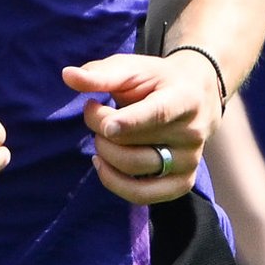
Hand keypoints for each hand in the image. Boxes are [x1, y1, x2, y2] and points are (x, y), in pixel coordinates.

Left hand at [63, 49, 221, 203]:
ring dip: (105, 153)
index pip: (158, 114)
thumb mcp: (132, 68)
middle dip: (101, 129)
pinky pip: (143, 195)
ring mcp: (189, 161)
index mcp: (184, 98)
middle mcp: (192, 133)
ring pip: (135, 168)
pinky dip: (115, 182)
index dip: (131, 122)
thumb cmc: (155, 80)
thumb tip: (68, 75)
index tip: (106, 127)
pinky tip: (102, 164)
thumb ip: (101, 74)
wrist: (195, 97)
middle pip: (136, 142)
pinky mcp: (183, 183)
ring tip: (101, 136)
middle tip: (92, 112)